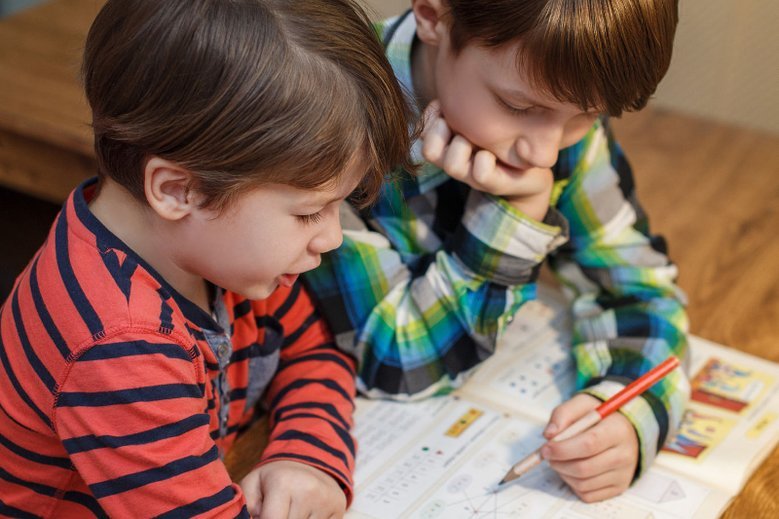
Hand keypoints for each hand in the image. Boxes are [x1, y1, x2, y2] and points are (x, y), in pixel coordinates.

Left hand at [240, 460, 345, 518]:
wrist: (310, 463)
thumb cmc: (276, 478)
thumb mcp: (253, 484)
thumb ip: (244, 506)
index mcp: (283, 483)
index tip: (264, 517)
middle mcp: (309, 491)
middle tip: (278, 512)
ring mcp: (327, 502)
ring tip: (291, 512)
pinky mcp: (340, 510)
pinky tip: (306, 516)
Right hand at [420, 101, 553, 220]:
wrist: (532, 167)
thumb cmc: (503, 135)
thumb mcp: (479, 116)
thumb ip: (462, 104)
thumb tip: (449, 91)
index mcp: (448, 145)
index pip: (422, 132)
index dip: (432, 116)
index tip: (450, 106)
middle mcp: (455, 162)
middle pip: (428, 151)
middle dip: (441, 131)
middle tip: (462, 123)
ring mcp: (472, 177)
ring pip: (452, 165)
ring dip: (464, 146)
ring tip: (482, 138)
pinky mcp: (493, 185)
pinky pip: (480, 173)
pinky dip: (486, 159)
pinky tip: (499, 151)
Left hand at [541, 393, 638, 502]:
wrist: (623, 431)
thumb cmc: (599, 418)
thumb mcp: (582, 405)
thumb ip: (563, 414)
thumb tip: (549, 435)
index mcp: (618, 430)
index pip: (589, 444)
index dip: (563, 449)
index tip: (545, 448)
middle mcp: (625, 455)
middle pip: (584, 468)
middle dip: (559, 463)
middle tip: (548, 455)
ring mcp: (623, 474)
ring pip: (583, 483)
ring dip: (563, 473)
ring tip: (560, 460)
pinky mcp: (618, 488)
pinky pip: (587, 494)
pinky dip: (572, 484)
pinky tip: (571, 470)